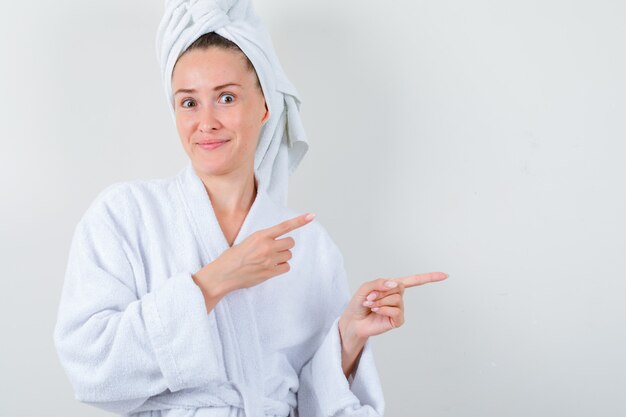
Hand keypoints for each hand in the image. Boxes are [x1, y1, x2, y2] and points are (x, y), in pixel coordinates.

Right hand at [193, 212, 315, 306]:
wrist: (223, 274)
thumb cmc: (232, 257)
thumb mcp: (247, 241)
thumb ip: (263, 240)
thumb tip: (276, 242)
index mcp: (260, 235)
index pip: (284, 226)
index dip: (299, 221)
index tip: (312, 216)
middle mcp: (267, 246)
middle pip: (290, 243)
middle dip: (285, 246)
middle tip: (274, 250)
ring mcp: (269, 260)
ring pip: (288, 255)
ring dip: (282, 257)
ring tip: (267, 260)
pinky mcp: (269, 273)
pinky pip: (286, 267)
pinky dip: (281, 268)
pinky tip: (269, 268)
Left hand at [339, 272, 448, 341]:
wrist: (354, 321)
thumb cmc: (359, 303)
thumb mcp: (366, 288)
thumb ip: (379, 283)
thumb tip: (395, 284)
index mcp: (393, 287)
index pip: (414, 280)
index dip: (430, 277)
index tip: (445, 275)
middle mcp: (399, 297)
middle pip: (398, 287)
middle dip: (381, 291)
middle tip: (370, 297)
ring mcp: (399, 309)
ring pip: (396, 299)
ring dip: (380, 301)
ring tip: (371, 305)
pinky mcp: (397, 320)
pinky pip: (395, 311)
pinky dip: (383, 309)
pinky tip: (376, 312)